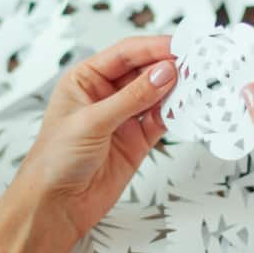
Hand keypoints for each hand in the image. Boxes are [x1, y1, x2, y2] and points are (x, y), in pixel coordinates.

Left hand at [10, 36, 176, 245]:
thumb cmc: (55, 160)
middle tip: (196, 63)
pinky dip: (176, 114)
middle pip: (144, 71)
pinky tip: (188, 107)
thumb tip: (164, 72)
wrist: (55, 206)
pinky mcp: (136, 141)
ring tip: (198, 82)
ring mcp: (123, 118)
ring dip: (176, 89)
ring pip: (156, 95)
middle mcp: (105, 95)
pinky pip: (161, 121)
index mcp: (86, 79)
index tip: (179, 46)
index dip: (153, 47)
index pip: (125, 54)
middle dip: (169, 66)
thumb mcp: (92, 121)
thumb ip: (132, 98)